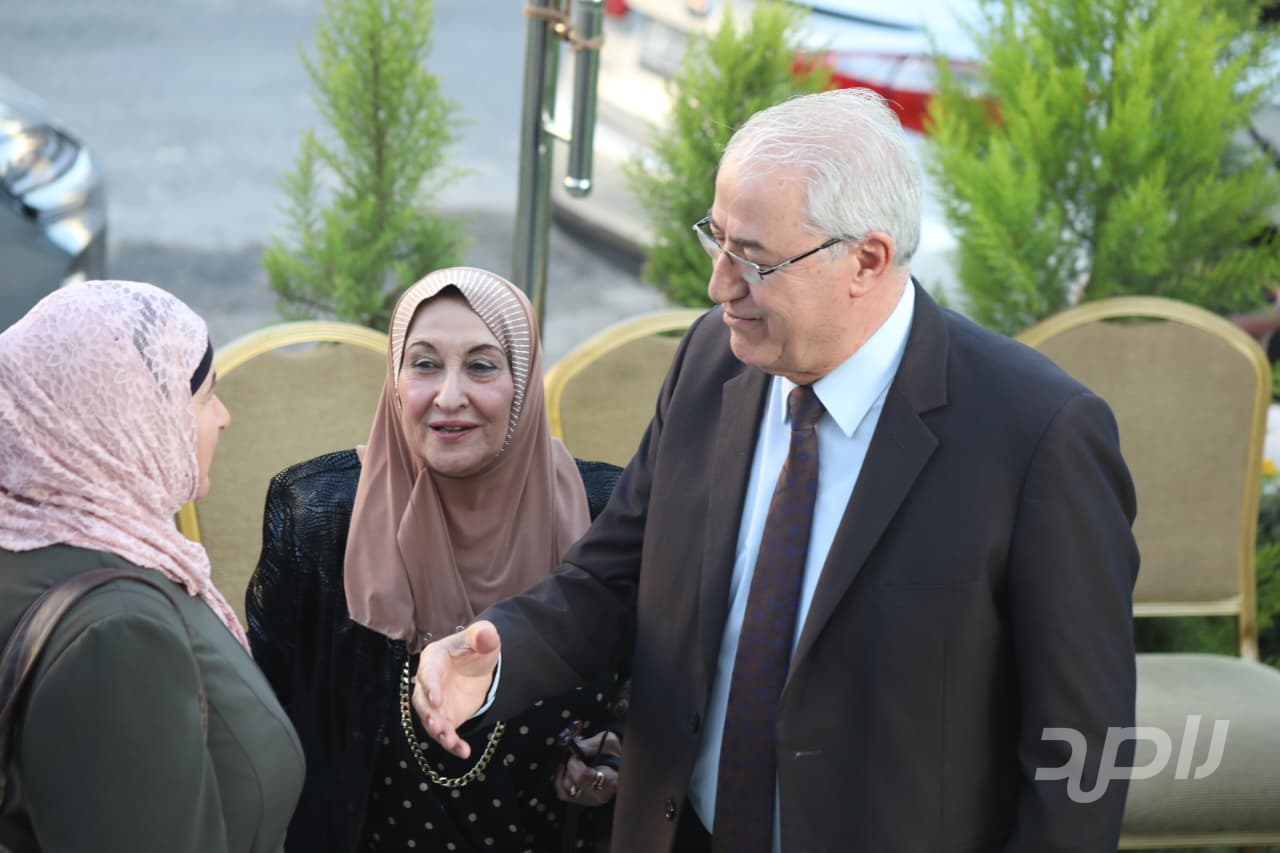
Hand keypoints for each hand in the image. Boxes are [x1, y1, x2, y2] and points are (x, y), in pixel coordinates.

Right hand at [411, 620, 500, 758]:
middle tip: (438, 727)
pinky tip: (464, 751)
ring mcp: (434, 703)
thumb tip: (485, 633)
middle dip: (429, 715)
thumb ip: (484, 635)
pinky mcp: (445, 718)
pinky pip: (445, 733)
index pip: (428, 673)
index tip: (437, 700)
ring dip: (439, 733)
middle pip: (423, 701)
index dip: (431, 687)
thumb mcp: (484, 637)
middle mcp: (428, 683)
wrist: (480, 665)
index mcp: (433, 659)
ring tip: (451, 743)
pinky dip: (453, 743)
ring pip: (431, 721)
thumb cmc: (476, 646)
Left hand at [555, 730, 621, 806]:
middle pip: (571, 784)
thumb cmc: (613, 752)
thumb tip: (570, 747)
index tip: (577, 755)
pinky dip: (560, 782)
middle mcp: (600, 794)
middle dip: (569, 767)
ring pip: (565, 789)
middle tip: (575, 757)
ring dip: (564, 774)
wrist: (617, 760)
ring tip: (573, 764)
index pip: (583, 777)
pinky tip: (565, 771)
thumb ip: (588, 745)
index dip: (574, 764)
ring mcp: (590, 800)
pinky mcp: (582, 801)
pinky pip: (563, 794)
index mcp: (610, 780)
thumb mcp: (605, 741)